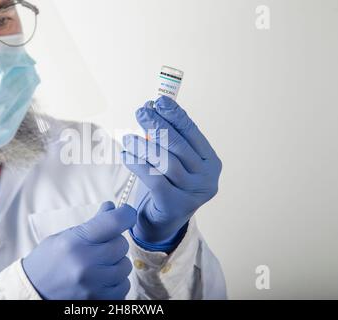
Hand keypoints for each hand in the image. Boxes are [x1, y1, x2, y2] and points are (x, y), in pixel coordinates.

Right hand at [22, 202, 135, 299]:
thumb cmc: (48, 261)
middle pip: (122, 244)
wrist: (33, 292)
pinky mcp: (100, 300)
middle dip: (114, 241)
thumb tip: (112, 208)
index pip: (114, 222)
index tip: (127, 214)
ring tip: (99, 264)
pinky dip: (116, 281)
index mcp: (75, 242)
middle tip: (100, 246)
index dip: (126, 215)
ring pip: (125, 266)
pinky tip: (101, 278)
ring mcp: (94, 285)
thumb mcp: (65, 237)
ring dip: (117, 262)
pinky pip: (124, 285)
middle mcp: (86, 264)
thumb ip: (92, 223)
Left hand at [122, 96, 221, 247]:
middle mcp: (207, 177)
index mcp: (211, 161)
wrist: (164, 220)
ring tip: (128, 137)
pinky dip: (138, 164)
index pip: (192, 132)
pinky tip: (127, 155)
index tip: (159, 100)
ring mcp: (193, 193)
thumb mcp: (174, 159)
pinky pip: (154, 179)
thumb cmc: (169, 183)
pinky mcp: (174, 204)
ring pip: (166, 162)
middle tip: (141, 112)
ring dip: (144, 146)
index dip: (175, 114)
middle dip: (158, 125)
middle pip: (179, 145)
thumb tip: (151, 105)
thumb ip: (168, 137)